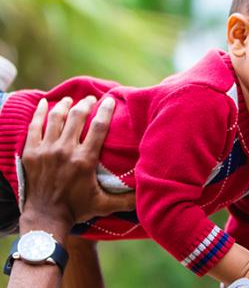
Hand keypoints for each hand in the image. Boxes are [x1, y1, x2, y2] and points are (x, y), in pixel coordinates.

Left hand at [21, 96, 134, 229]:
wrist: (46, 218)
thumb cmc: (77, 210)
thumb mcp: (105, 205)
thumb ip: (127, 200)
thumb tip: (148, 195)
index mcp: (85, 160)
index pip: (98, 127)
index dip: (105, 111)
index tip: (109, 100)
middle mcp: (65, 151)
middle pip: (76, 117)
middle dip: (85, 104)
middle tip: (91, 99)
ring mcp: (46, 150)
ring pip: (55, 118)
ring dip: (64, 105)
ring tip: (70, 100)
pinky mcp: (31, 153)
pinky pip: (34, 126)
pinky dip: (39, 113)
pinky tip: (44, 104)